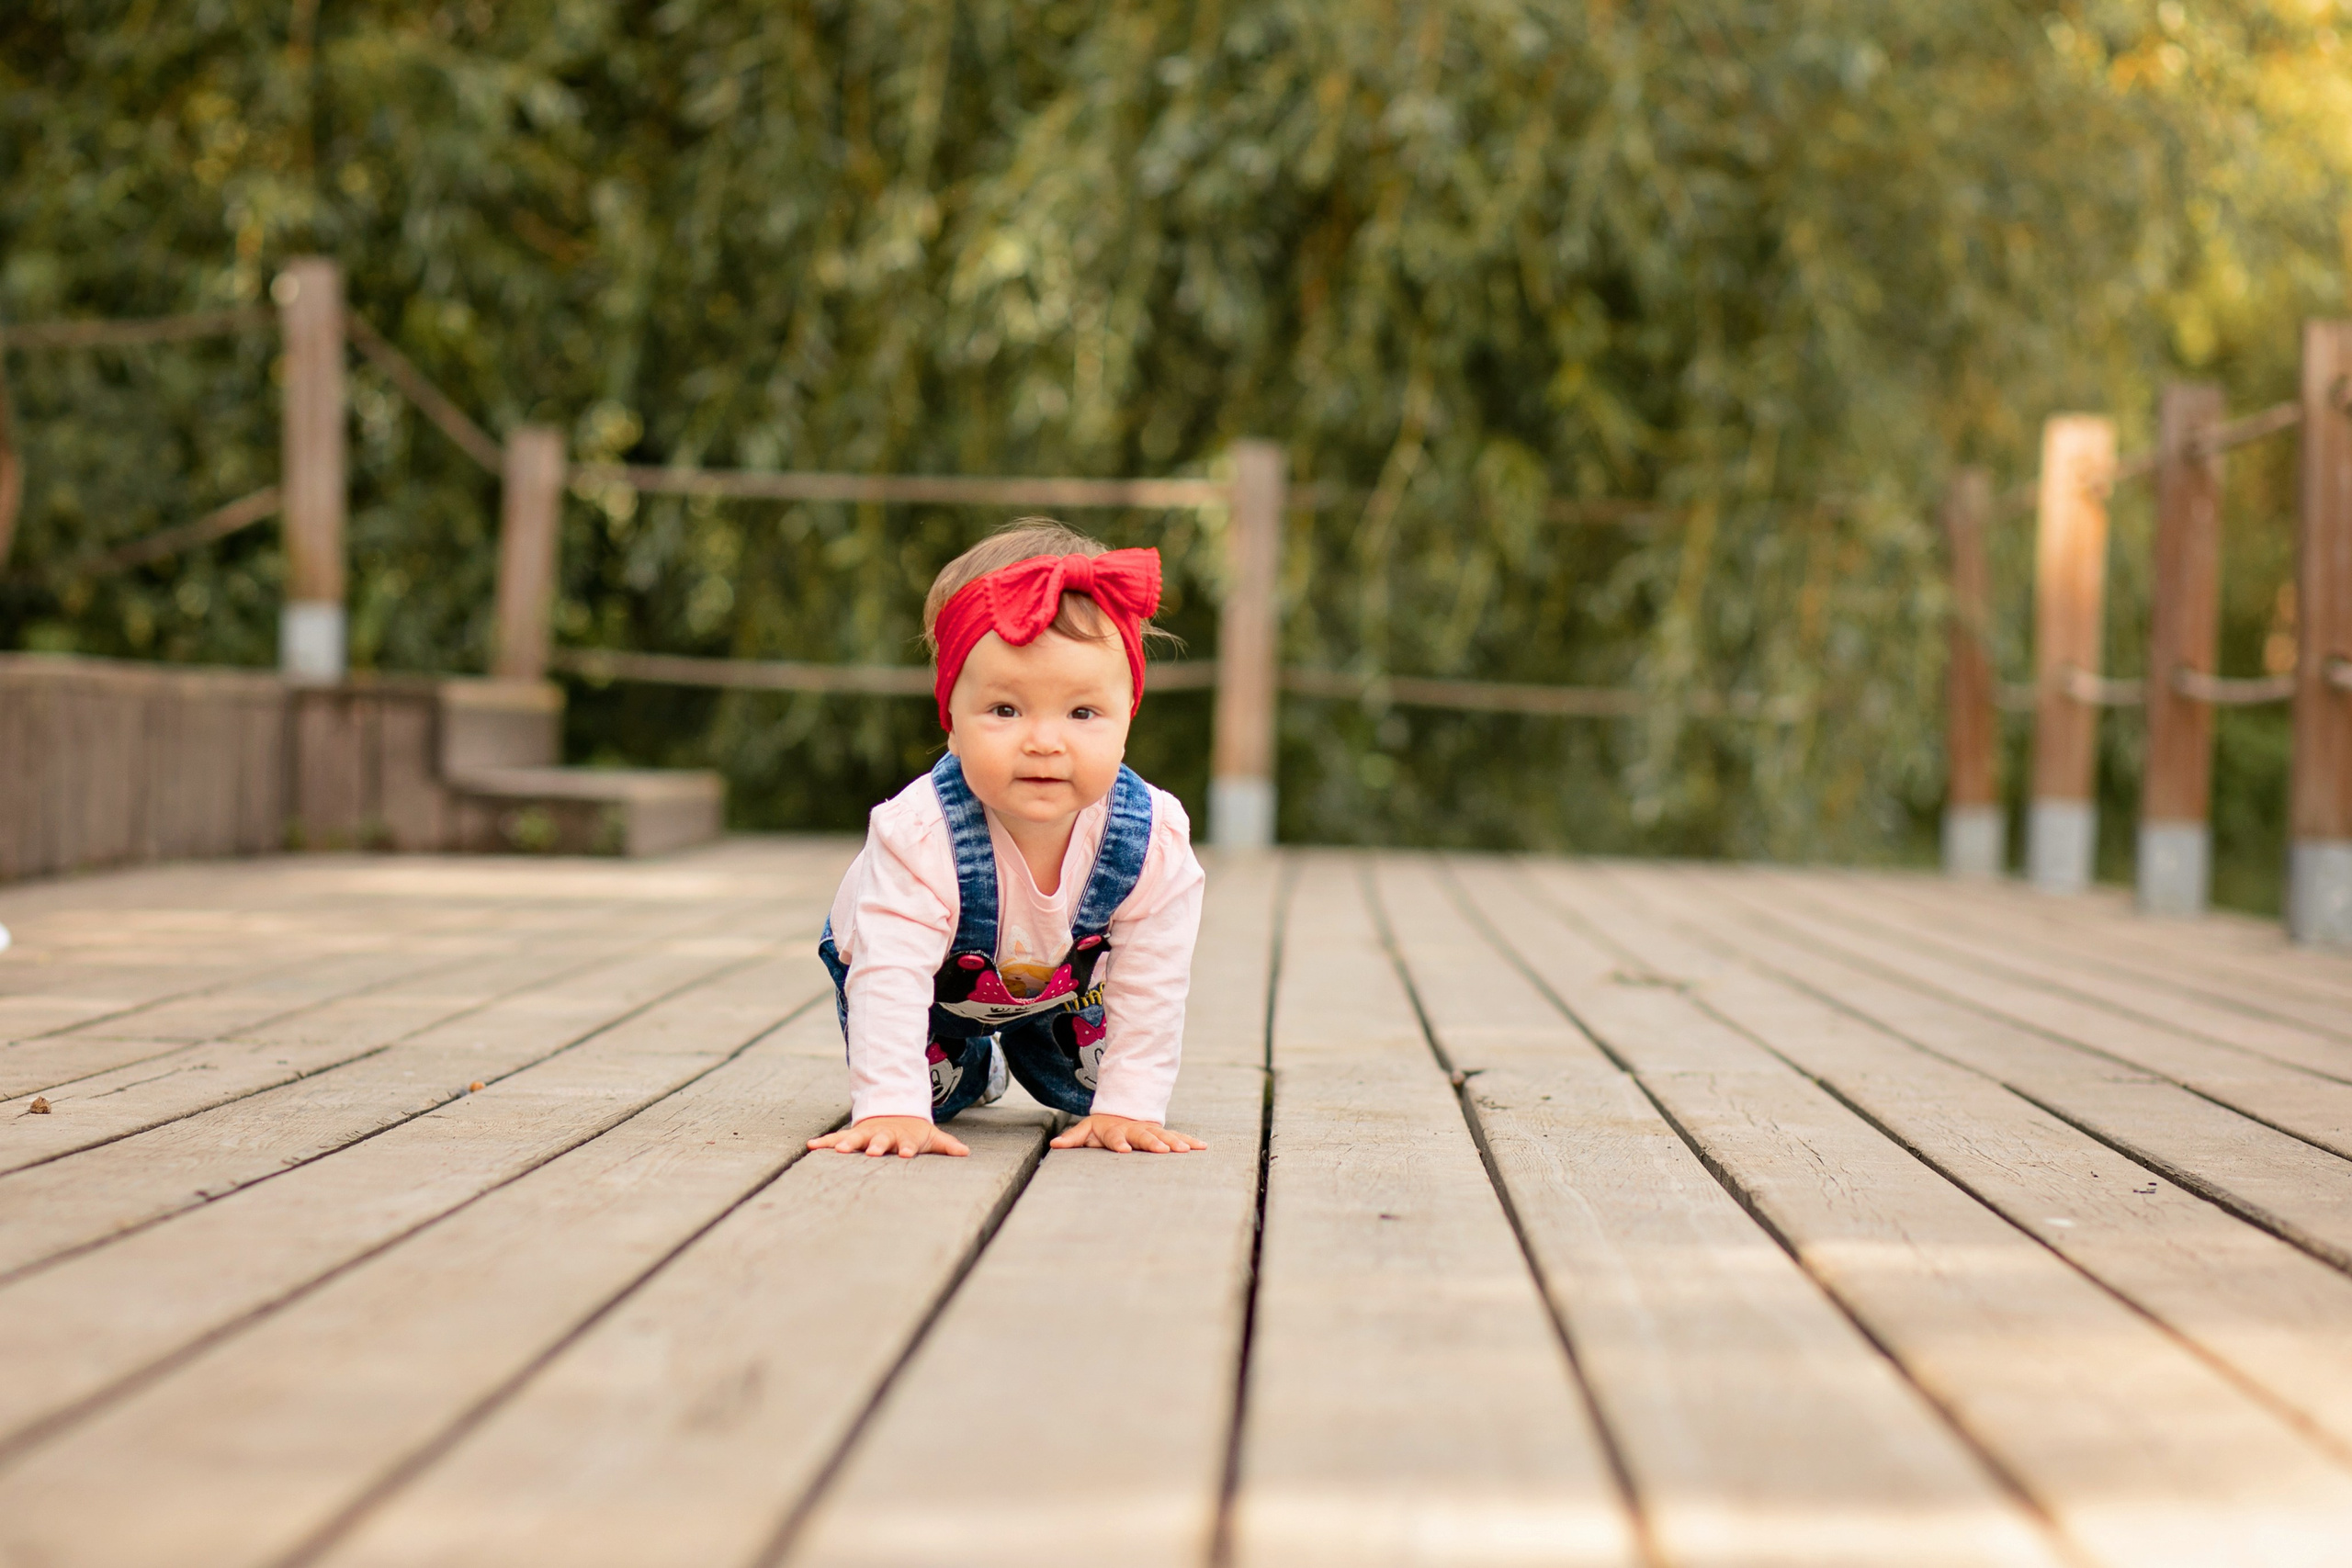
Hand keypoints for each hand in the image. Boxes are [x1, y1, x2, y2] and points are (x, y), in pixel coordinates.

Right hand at [808, 1115, 970, 1158]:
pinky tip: (810, 1146)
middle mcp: (883, 1135)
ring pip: (856, 1139)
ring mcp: (867, 1134)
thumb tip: (966, 1152)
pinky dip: (824, 1142)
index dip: (907, 1148)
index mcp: (903, 1137)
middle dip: (876, 1146)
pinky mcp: (853, 1135)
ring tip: (837, 1150)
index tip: (906, 1154)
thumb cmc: (913, 1132)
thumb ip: (946, 1145)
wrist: (893, 1112)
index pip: (906, 1143)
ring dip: (847, 1144)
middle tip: (871, 1152)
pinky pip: (837, 1138)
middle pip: (880, 1141)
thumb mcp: (930, 1136)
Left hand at [1049, 1114, 1205, 1153]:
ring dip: (1175, 1143)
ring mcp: (1150, 1130)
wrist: (1122, 1110)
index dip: (1119, 1143)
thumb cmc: (1102, 1128)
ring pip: (1164, 1135)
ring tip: (1186, 1151)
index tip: (1123, 1151)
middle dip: (1154, 1143)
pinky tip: (1202, 1147)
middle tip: (1163, 1151)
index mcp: (1115, 1131)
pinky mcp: (1163, 1134)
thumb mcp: (1086, 1131)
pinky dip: (1189, 1141)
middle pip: (1144, 1136)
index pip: (1116, 1138)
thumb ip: (1072, 1138)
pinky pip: (1178, 1137)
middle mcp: (1135, 1130)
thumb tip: (1054, 1144)